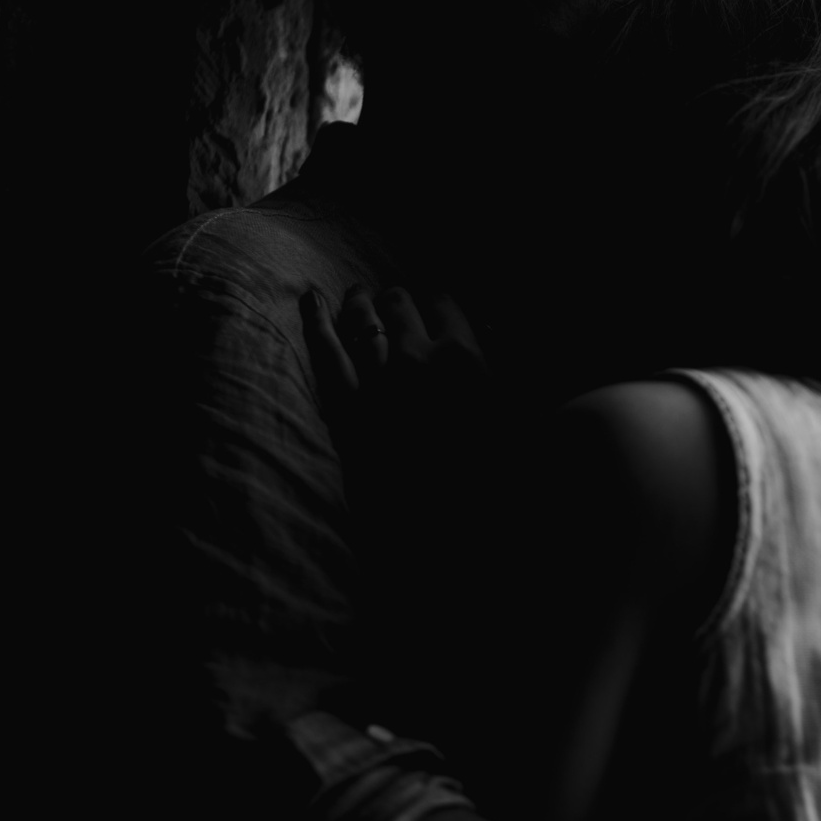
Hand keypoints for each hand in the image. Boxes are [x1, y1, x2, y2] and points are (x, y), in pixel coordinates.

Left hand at [300, 285, 499, 538]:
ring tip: (357, 292)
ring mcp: (374, 377)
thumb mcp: (510, 417)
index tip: (436, 301)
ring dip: (360, 303)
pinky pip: (325, 353)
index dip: (439, 300)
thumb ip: (499, 368)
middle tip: (395, 297)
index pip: (446, 304)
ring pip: (361, 321)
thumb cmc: (486, 475)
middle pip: (400, 306)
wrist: (438, 529)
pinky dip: (315, 322)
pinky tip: (310, 299)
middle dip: (397, 298)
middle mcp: (416, 356)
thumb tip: (491, 330)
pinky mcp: (343, 404)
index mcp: (463, 357)